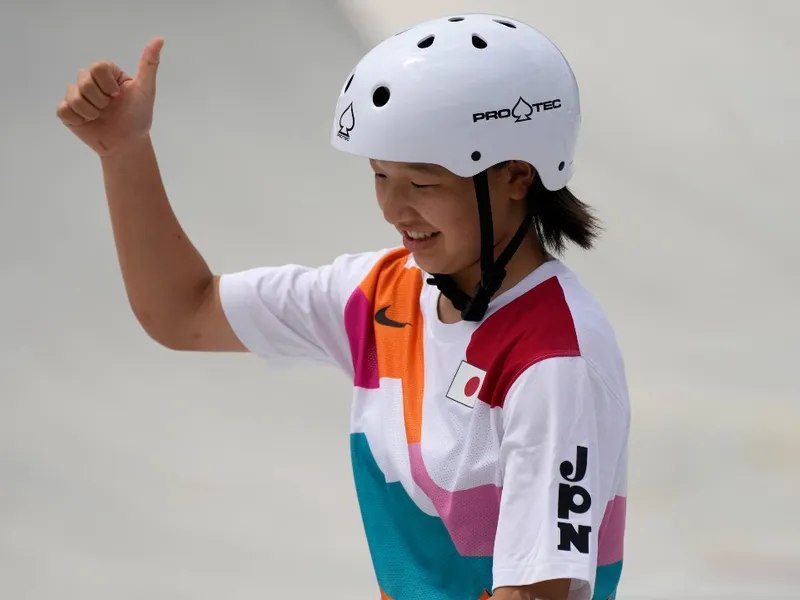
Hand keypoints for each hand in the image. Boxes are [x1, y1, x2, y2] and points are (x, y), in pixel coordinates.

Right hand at [56, 37, 163, 156]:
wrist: (127, 143)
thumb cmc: (138, 116)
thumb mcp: (146, 90)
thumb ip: (149, 65)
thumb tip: (159, 39)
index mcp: (106, 73)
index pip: (98, 67)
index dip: (108, 85)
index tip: (118, 96)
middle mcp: (89, 81)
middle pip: (83, 80)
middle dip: (100, 100)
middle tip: (109, 108)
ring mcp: (76, 95)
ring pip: (73, 96)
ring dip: (91, 112)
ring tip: (100, 117)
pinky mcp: (67, 112)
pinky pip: (64, 110)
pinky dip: (78, 119)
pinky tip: (88, 123)